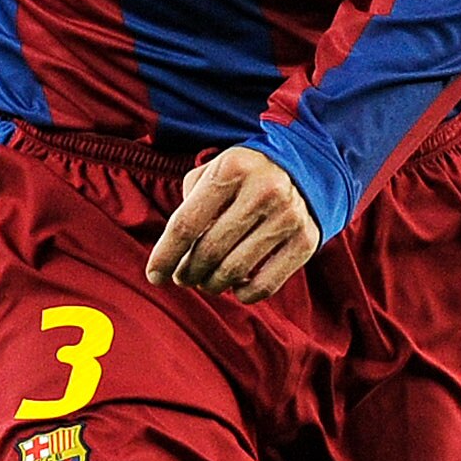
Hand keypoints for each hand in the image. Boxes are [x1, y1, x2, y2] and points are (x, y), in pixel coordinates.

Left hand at [146, 146, 319, 303]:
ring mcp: (288, 216)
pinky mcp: (307, 240)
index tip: (154, 276)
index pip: (186, 223)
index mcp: (233, 169)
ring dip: (211, 284)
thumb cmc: (244, 175)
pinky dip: (243, 295)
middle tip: (183, 277)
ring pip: (233, 271)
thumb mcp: (214, 171)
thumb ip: (190, 206)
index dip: (165, 255)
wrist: (306, 166)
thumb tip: (174, 256)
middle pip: (208, 251)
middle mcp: (264, 190)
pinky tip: (235, 287)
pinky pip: (265, 285)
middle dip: (188, 272)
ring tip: (205, 281)